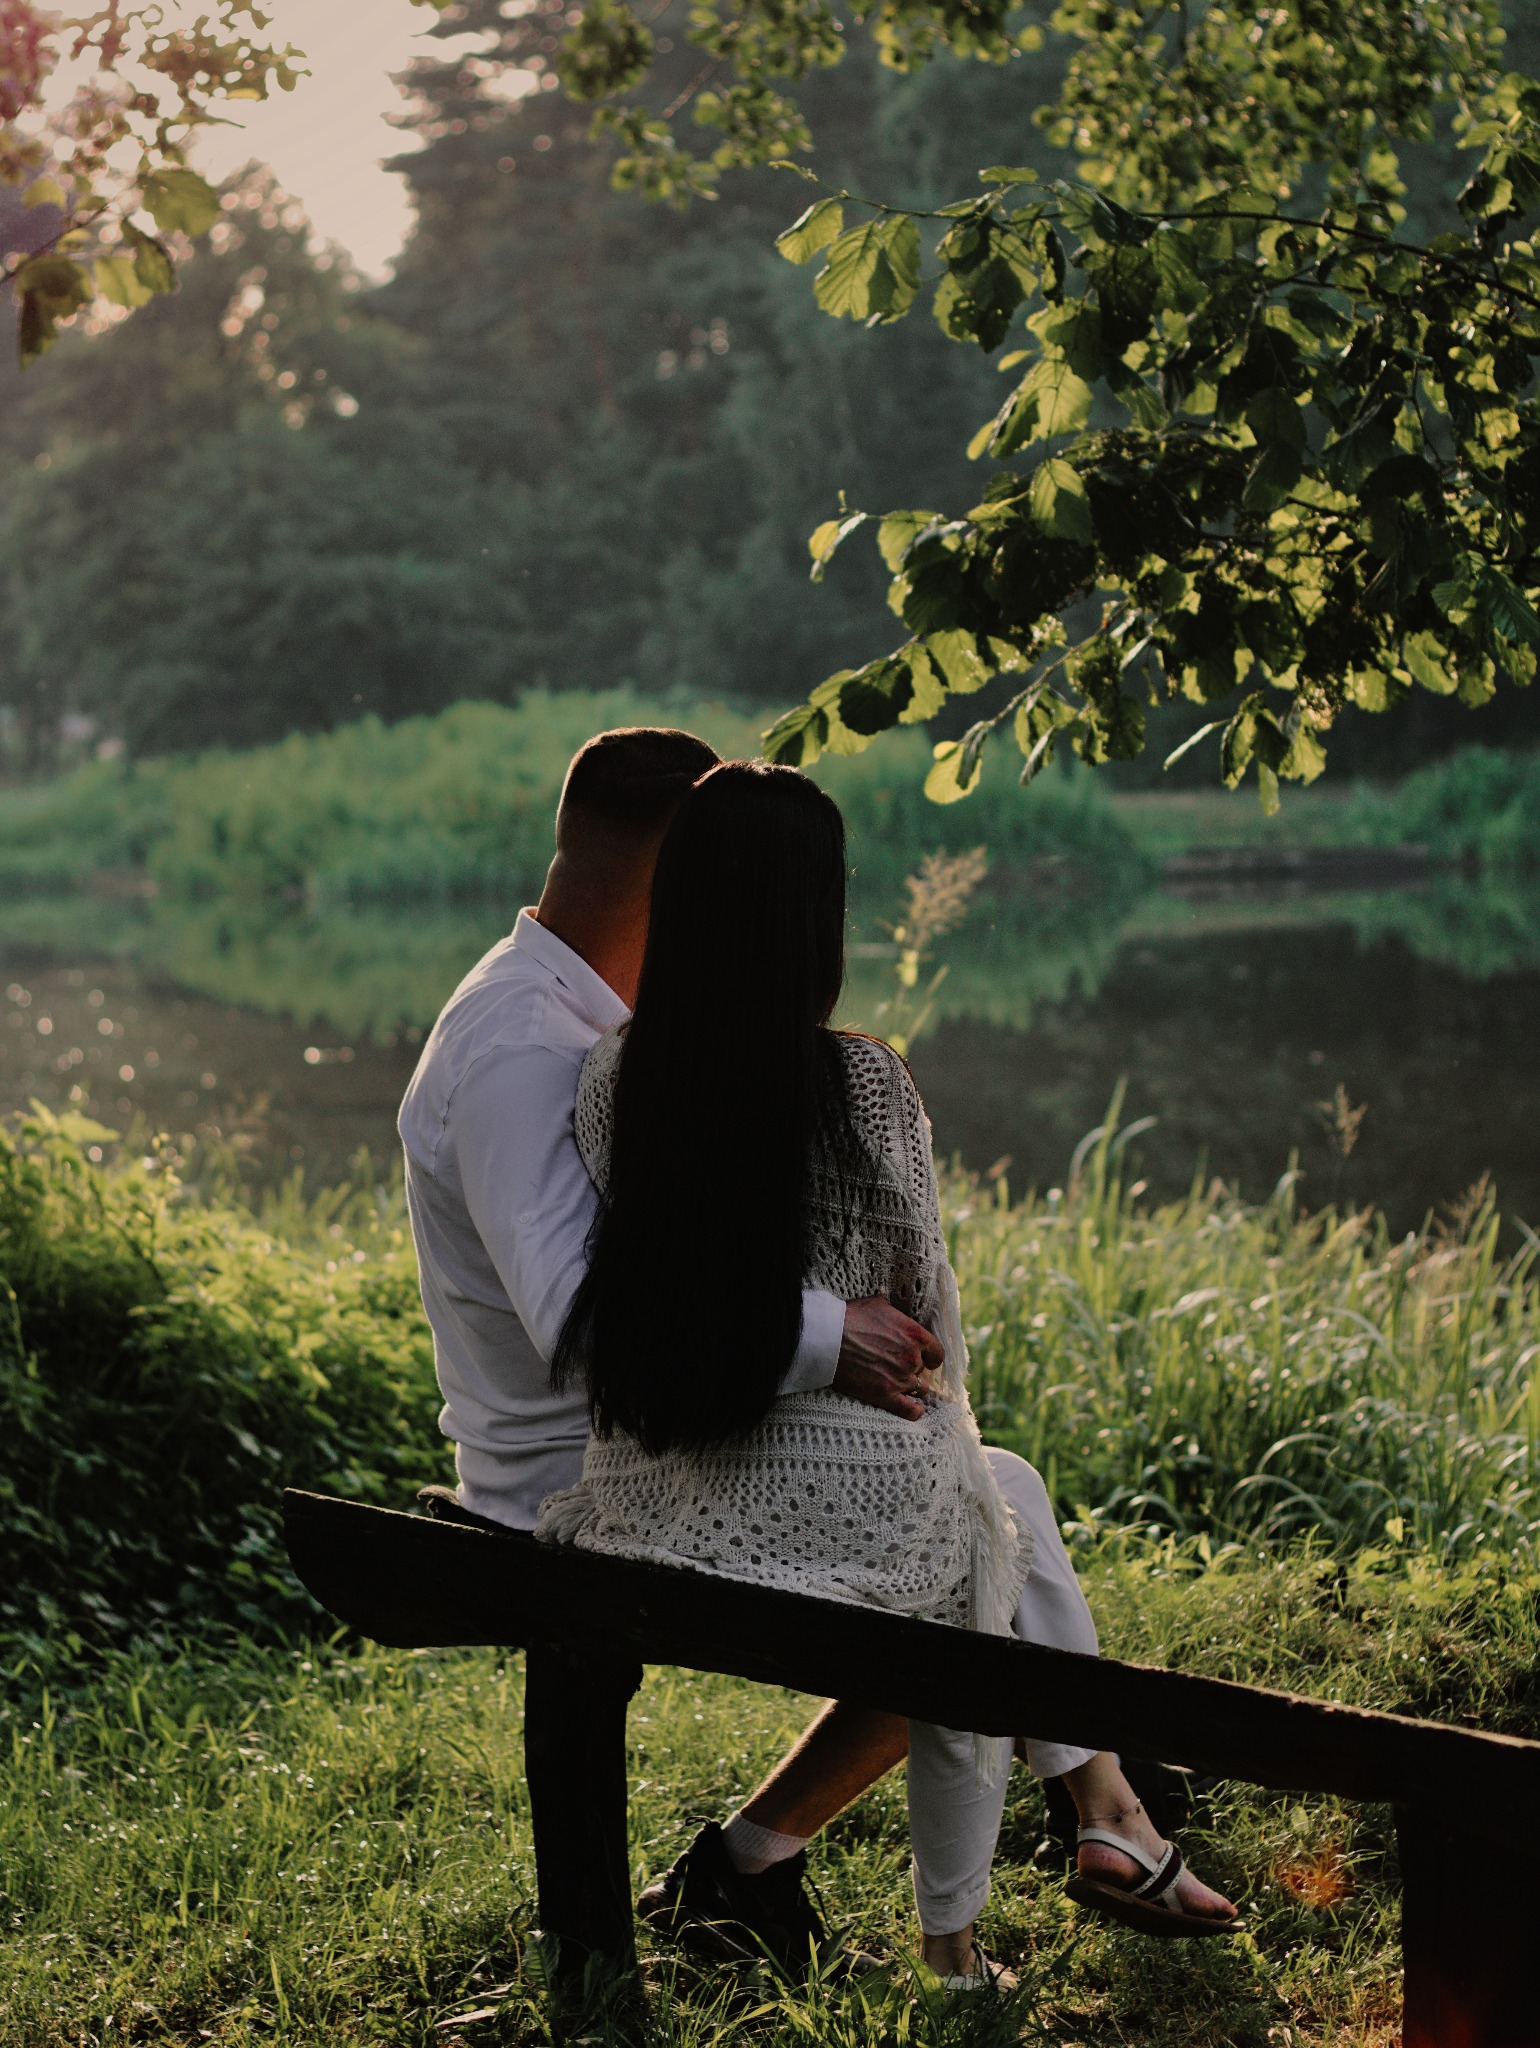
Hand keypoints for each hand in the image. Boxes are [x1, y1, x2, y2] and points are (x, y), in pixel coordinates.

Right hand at [831, 1296, 943, 1419]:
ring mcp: (900, 1378)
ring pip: (919, 1388)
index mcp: (914, 1335)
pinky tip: (915, 1409)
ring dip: (911, 1386)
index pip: (937, 1353)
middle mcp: (912, 1358)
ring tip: (899, 1383)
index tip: (925, 1358)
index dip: (930, 1356)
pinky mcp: (885, 1395)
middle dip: (913, 1368)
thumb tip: (895, 1311)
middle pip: (922, 1370)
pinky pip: (910, 1410)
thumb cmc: (850, 1317)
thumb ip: (894, 1312)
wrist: (827, 1338)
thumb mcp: (878, 1304)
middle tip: (897, 1365)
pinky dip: (915, 1411)